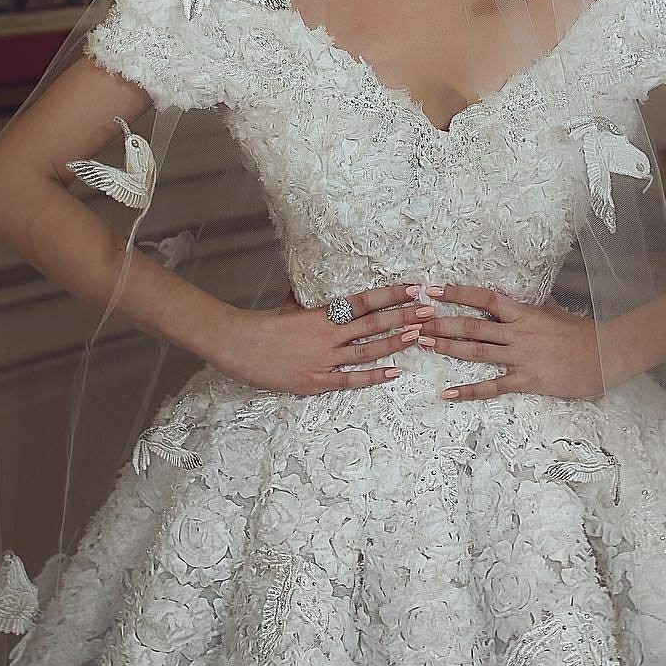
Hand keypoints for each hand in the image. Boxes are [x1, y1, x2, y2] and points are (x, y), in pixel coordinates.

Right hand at [206, 282, 433, 394]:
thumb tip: (304, 283)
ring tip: (420, 336)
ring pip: (368, 350)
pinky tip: (395, 372)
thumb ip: (303, 300)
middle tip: (430, 310)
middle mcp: (328, 334)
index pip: (364, 301)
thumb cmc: (260, 325)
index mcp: (322, 314)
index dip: (391, 294)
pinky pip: (351, 379)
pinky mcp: (316, 381)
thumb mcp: (286, 307)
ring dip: (395, 342)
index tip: (414, 288)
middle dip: (404, 316)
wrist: (236, 345)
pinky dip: (374, 377)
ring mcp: (324, 359)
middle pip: (373, 323)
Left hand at [416, 283, 604, 400]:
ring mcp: (521, 356)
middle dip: (440, 322)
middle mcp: (518, 332)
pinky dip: (469, 390)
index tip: (433, 290)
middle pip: (472, 325)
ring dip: (447, 347)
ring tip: (422, 344)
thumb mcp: (557, 314)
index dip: (457, 293)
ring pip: (476, 351)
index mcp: (523, 313)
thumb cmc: (583, 335)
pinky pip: (493, 386)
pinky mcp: (528, 379)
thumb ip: (537, 308)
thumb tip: (531, 301)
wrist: (608, 354)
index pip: (484, 298)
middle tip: (413, 320)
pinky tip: (448, 392)